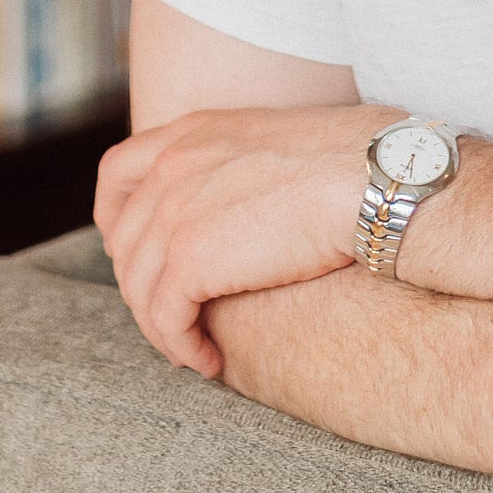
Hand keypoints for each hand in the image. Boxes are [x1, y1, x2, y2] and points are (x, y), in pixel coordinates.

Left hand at [94, 103, 400, 377]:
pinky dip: (181, 346)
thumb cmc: (362, 161)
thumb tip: (256, 202)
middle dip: (143, 285)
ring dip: (164, 327)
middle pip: (125, 240)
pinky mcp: (190, 260)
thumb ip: (247, 163)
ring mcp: (176, 210)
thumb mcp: (283, 141)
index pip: (118, 170)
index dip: (115, 217)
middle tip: (177, 316)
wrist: (377, 179)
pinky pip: (165, 318)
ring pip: (140, 287)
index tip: (134, 248)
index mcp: (195, 130)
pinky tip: (209, 361)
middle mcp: (174, 164)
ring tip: (196, 350)